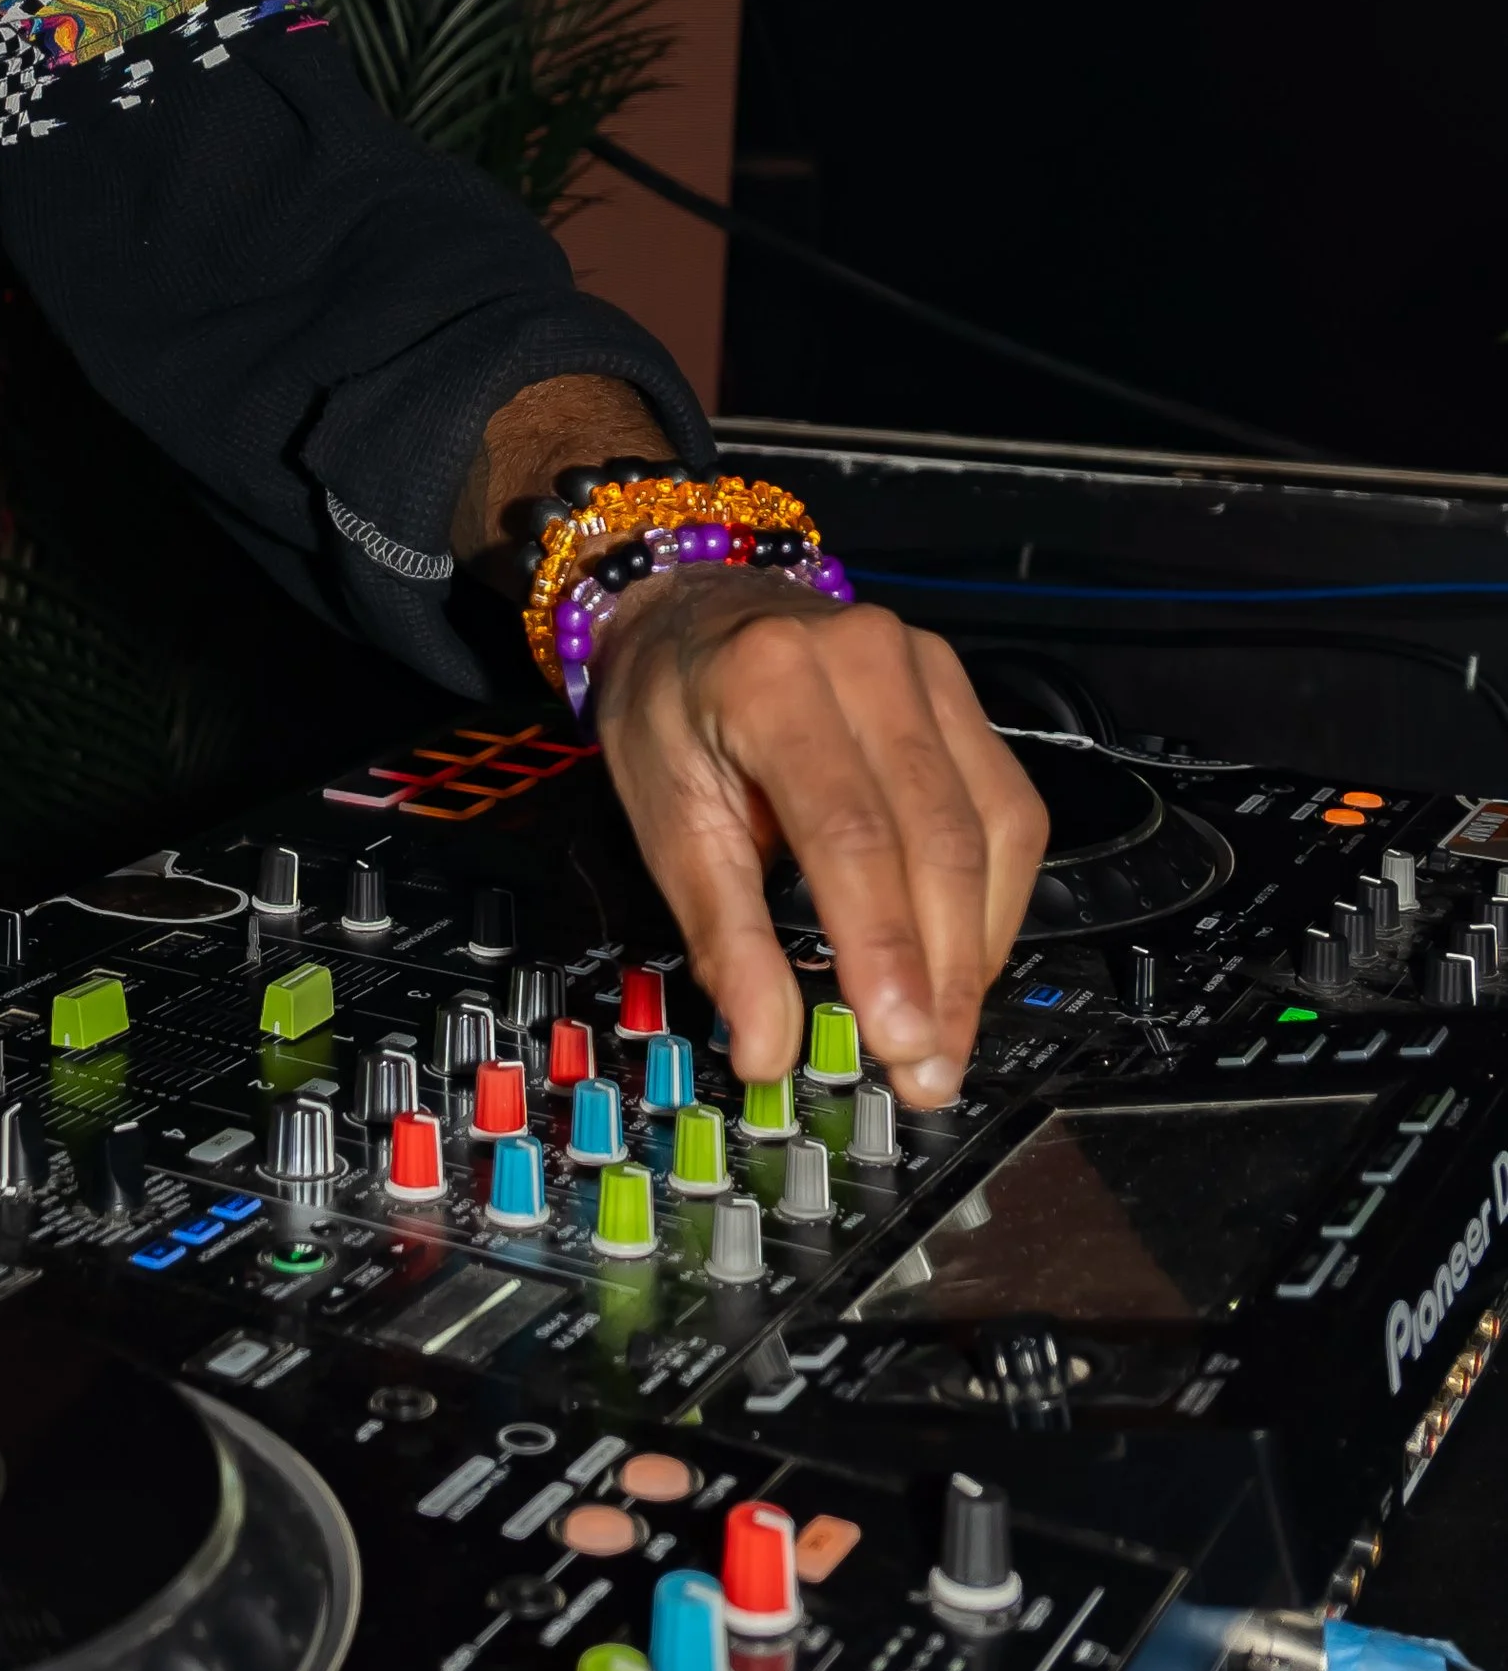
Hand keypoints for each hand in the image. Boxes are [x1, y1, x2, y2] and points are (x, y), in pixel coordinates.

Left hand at [591, 575, 1046, 1107]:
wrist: (693, 603)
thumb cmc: (669, 711)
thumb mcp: (664, 816)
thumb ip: (723, 935)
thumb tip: (768, 1050)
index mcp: (772, 681)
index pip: (849, 833)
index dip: (883, 948)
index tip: (897, 1042)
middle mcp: (865, 658)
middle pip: (936, 834)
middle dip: (943, 970)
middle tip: (929, 1068)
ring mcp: (926, 665)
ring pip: (991, 825)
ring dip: (978, 947)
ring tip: (948, 1035)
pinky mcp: (960, 688)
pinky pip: (1006, 805)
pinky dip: (993, 897)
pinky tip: (963, 960)